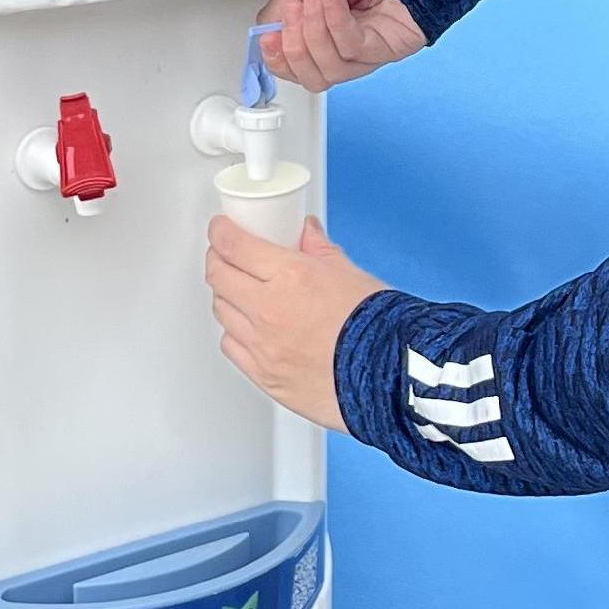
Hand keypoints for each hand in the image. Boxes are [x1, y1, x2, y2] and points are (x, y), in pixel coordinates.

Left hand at [206, 216, 379, 431]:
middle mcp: (269, 311)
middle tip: (224, 255)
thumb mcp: (350, 274)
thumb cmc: (378, 330)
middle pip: (218, 276)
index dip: (221, 232)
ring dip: (226, 296)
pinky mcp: (264, 376)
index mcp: (290, 277)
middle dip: (217, 259)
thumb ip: (319, 249)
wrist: (390, 379)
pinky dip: (234, 333)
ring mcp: (263, 346)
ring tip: (240, 291)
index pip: (234, 246)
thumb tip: (306, 232)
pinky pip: (231, 347)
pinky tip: (248, 327)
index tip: (221, 229)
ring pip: (222, 312)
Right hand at [259, 0, 423, 90]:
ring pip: (332, 71)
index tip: (268, 38)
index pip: (296, 68)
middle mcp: (343, 46)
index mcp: (321, 32)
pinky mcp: (388, 47)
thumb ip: (278, 13)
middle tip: (293, 14)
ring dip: (316, 33)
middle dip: (295, 49)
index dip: (279, 60)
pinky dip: (336, 24)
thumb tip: (264, 39)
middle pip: (313, 78)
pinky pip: (354, 50)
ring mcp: (366, 51)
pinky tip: (333, 0)